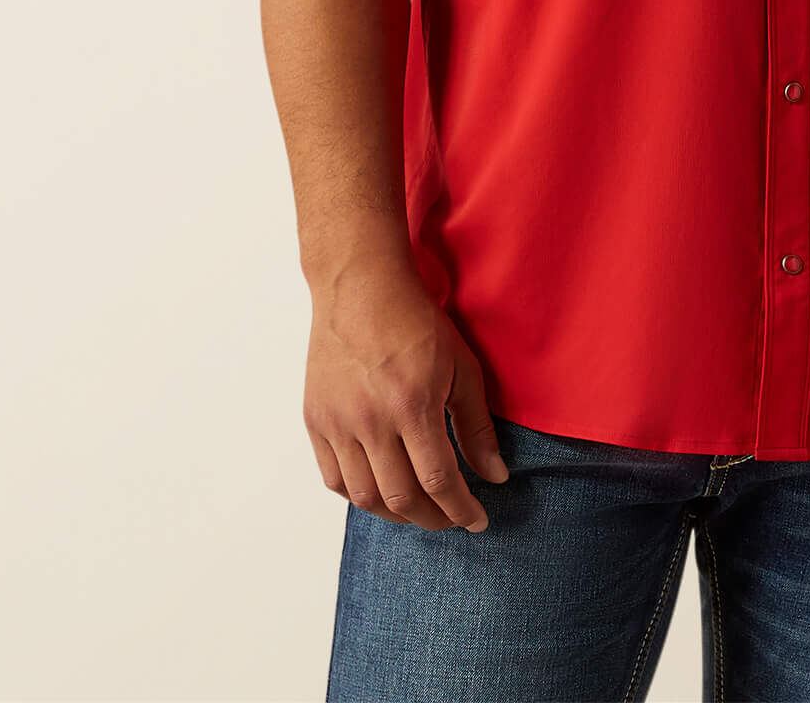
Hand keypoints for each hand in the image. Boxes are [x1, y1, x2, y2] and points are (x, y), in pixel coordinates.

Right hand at [303, 260, 508, 530]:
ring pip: (364, 497)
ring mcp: (337, 423)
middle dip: (433, 519)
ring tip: (420, 510)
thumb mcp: (462, 367)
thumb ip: (476, 426)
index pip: (439, 481)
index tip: (477, 521)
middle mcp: (370, 420)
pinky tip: (382, 491)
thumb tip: (495, 475)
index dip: (461, 510)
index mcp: (412, 404)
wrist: (360, 288)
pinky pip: (334, 479)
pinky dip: (360, 496)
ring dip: (396, 514)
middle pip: (400, 498)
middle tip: (452, 519)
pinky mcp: (315, 421)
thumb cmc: (416, 322)